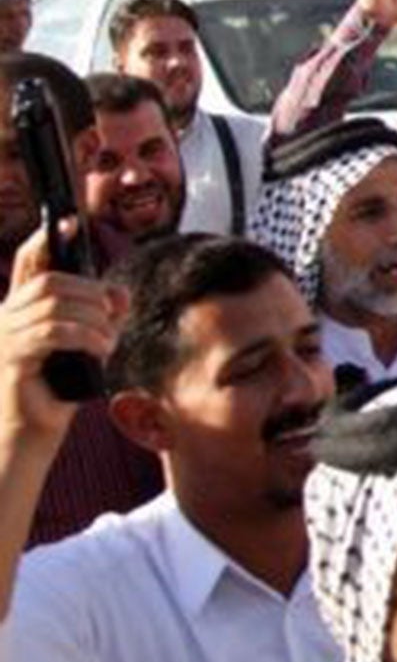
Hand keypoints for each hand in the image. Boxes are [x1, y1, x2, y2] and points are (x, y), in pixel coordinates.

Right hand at [0, 227, 125, 446]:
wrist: (26, 440)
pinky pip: (52, 332)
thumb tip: (120, 294)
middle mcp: (4, 319)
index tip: (70, 221)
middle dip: (91, 292)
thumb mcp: (83, 348)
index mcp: (18, 312)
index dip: (46, 241)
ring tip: (107, 341)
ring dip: (93, 319)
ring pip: (54, 304)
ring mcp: (3, 337)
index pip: (29, 266)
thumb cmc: (54, 396)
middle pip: (51, 282)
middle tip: (113, 315)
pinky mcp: (10, 358)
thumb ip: (98, 319)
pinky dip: (85, 336)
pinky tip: (100, 349)